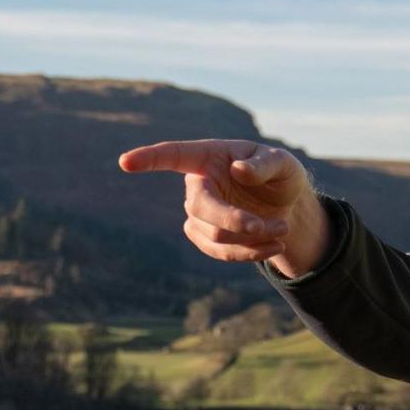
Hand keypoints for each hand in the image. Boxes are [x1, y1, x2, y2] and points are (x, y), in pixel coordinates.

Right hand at [117, 138, 331, 276]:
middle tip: (270, 226)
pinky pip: (220, 252)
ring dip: (252, 239)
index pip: (174, 156)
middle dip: (234, 221)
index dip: (149, 159)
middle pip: (200, 208)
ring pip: (214, 235)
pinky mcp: (204, 236)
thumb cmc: (279, 174)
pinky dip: (249, 253)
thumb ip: (264, 165)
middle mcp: (197, 184)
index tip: (124, 162)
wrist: (284, 204)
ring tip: (283, 230)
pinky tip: (273, 246)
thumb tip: (237, 170)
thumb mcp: (283, 163)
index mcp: (208, 156)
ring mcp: (197, 212)